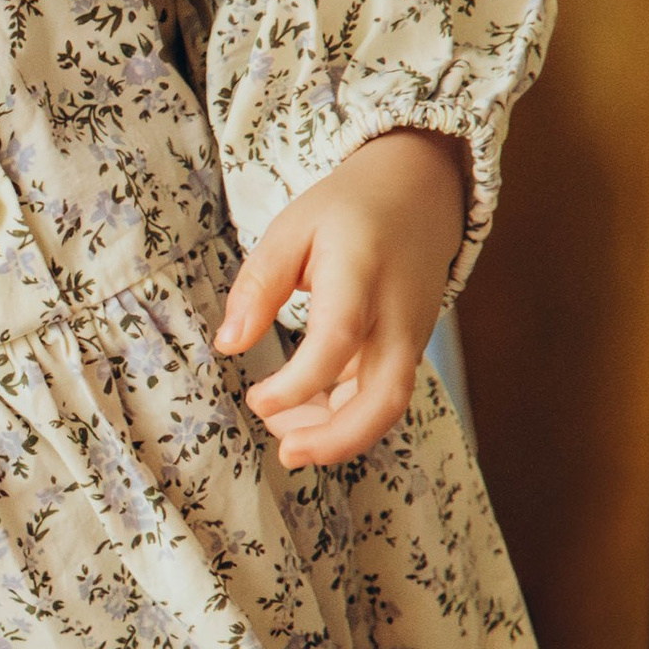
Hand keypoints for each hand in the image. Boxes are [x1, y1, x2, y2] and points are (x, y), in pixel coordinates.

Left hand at [215, 129, 468, 470]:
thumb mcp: (292, 230)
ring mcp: (412, 336)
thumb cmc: (347, 212)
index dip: (299, 383)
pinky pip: (385, 396)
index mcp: (362, 274)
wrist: (419, 194)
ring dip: (342, 436)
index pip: (339, 339)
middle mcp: (398, 313)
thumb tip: (228, 344)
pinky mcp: (409, 350)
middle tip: (286, 453)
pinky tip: (306, 420)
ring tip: (286, 440)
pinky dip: (348, 418)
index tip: (258, 402)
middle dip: (337, 438)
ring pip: (390, 405)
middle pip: (386, 395)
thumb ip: (258, 286)